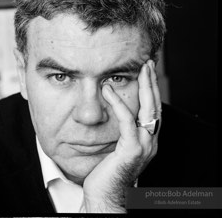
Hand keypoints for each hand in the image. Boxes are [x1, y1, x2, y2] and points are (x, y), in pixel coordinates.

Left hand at [82, 60, 160, 212]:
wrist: (106, 196)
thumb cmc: (108, 171)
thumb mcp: (118, 146)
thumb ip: (122, 131)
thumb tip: (116, 113)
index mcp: (147, 139)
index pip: (153, 109)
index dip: (152, 90)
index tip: (148, 73)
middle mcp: (150, 141)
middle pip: (155, 106)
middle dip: (153, 83)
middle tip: (149, 65)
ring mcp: (144, 146)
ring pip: (148, 110)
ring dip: (145, 87)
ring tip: (140, 70)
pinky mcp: (132, 150)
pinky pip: (127, 121)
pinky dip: (118, 104)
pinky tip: (108, 90)